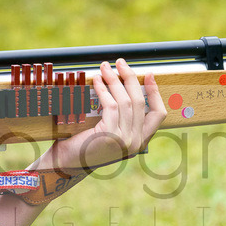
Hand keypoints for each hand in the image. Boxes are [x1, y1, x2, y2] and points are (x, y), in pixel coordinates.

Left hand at [39, 59, 165, 170]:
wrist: (66, 162)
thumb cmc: (86, 144)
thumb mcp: (111, 131)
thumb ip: (122, 117)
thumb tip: (126, 85)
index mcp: (141, 141)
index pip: (159, 114)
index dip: (155, 92)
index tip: (148, 74)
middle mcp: (137, 142)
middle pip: (140, 102)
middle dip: (130, 78)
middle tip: (120, 63)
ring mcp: (125, 140)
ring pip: (125, 101)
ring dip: (114, 80)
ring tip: (104, 67)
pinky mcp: (110, 135)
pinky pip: (111, 105)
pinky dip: (103, 90)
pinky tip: (96, 81)